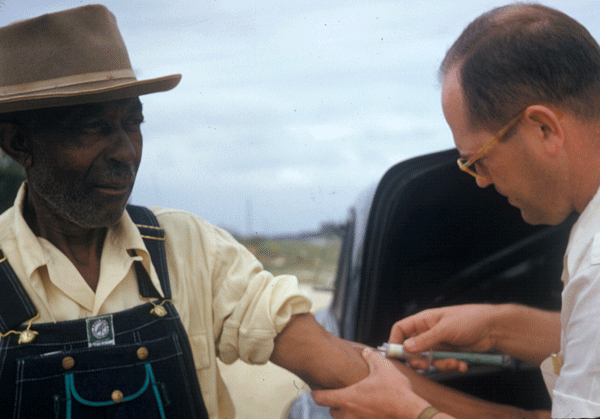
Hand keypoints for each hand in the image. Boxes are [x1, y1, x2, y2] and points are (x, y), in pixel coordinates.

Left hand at [312, 348, 428, 418]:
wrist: (411, 413)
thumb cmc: (396, 391)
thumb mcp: (383, 367)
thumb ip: (371, 357)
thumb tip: (366, 352)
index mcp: (347, 398)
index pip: (321, 398)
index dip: (316, 393)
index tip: (316, 389)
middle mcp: (349, 414)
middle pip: (331, 411)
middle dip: (333, 403)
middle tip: (339, 394)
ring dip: (344, 413)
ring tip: (353, 403)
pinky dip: (357, 418)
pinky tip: (366, 411)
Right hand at [389, 304, 497, 371]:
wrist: (494, 328)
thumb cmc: (470, 320)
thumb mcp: (445, 329)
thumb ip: (425, 340)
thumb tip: (405, 348)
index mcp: (424, 320)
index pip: (401, 329)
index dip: (395, 341)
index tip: (397, 355)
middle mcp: (428, 332)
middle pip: (412, 349)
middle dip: (418, 360)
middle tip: (426, 366)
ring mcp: (439, 343)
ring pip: (428, 359)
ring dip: (440, 364)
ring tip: (453, 362)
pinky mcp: (449, 352)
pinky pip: (443, 363)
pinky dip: (451, 365)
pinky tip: (461, 363)